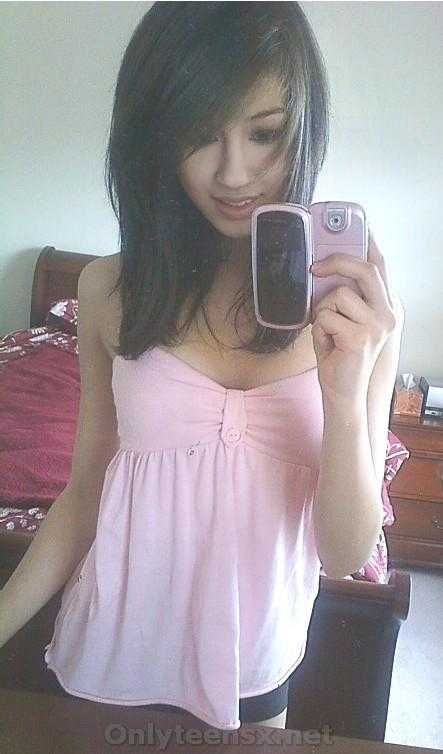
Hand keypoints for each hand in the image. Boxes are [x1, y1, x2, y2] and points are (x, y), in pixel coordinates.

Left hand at [310, 229, 398, 406]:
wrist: (343, 391)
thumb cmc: (341, 355)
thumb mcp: (344, 320)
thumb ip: (343, 297)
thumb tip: (325, 270)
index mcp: (386, 306)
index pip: (380, 266)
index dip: (369, 243)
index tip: (361, 225)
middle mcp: (388, 313)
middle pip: (364, 269)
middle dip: (337, 260)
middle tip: (316, 267)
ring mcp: (377, 324)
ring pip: (337, 295)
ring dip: (322, 311)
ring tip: (328, 331)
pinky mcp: (360, 336)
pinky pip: (325, 316)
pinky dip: (318, 330)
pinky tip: (328, 344)